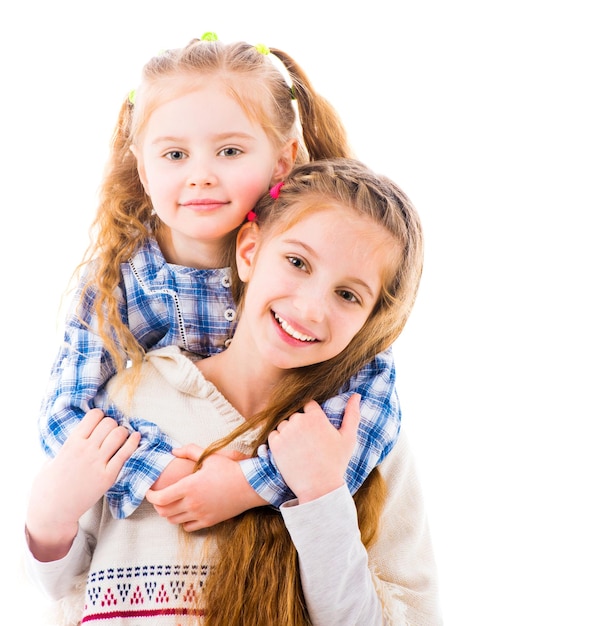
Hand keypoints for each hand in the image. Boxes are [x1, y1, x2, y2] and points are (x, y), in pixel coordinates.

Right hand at [26, 409, 139, 560]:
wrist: (53, 510)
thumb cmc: (50, 484)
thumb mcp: (54, 457)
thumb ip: (69, 444)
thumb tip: (82, 433)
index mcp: (72, 442)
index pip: (94, 415)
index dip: (101, 416)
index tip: (101, 422)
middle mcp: (86, 450)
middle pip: (109, 423)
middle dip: (113, 424)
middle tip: (112, 431)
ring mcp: (97, 463)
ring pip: (119, 434)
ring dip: (123, 433)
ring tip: (121, 437)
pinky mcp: (108, 476)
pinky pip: (126, 453)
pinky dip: (133, 443)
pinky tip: (136, 437)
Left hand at [146, 444, 266, 530]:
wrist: (250, 485)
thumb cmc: (230, 469)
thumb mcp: (209, 456)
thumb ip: (189, 451)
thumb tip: (173, 451)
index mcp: (189, 486)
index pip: (160, 497)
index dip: (150, 496)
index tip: (149, 491)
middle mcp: (192, 503)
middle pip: (164, 511)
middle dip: (157, 505)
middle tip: (158, 497)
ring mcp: (200, 514)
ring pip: (174, 520)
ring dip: (168, 513)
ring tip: (171, 503)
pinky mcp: (209, 521)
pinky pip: (188, 527)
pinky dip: (182, 521)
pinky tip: (186, 511)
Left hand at [268, 394, 360, 503]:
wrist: (319, 488)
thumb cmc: (336, 463)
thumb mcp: (348, 438)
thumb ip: (352, 414)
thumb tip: (356, 394)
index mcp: (316, 417)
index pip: (308, 405)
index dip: (312, 417)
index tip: (315, 430)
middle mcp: (299, 421)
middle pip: (296, 415)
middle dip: (300, 425)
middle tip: (309, 443)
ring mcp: (286, 432)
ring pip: (284, 424)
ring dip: (289, 432)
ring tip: (300, 449)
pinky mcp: (275, 444)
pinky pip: (274, 435)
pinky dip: (279, 441)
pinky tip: (290, 452)